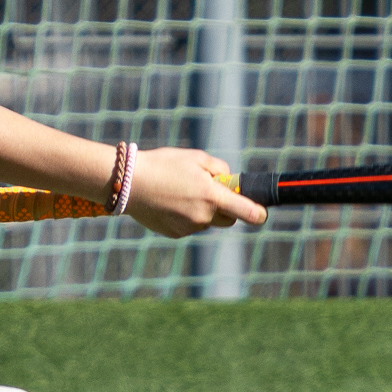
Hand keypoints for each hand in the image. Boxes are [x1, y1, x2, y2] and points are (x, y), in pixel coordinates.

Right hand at [124, 147, 267, 238]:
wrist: (129, 183)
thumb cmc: (164, 165)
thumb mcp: (196, 157)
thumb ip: (220, 169)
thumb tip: (229, 180)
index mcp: (212, 196)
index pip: (247, 212)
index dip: (258, 213)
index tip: (262, 213)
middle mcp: (203, 216)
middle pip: (228, 219)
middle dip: (226, 208)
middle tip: (211, 192)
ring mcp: (189, 228)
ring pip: (207, 222)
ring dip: (203, 211)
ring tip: (180, 193)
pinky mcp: (176, 234)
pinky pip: (190, 226)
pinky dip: (186, 217)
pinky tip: (170, 203)